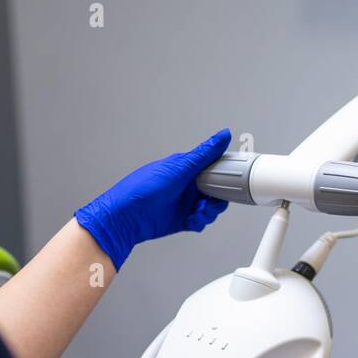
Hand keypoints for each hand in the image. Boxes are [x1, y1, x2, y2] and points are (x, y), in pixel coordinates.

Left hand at [74, 128, 231, 269]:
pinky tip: (191, 219)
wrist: (126, 217)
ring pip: (210, 207)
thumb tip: (222, 136)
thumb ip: (204, 154)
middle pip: (216, 190)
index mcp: (187, 168)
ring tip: (198, 211)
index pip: (215, 167)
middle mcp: (187, 185)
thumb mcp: (178, 167)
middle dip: (218, 196)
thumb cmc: (142, 188)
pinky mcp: (182, 219)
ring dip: (209, 211)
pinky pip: (200, 221)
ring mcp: (184, 203)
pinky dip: (200, 221)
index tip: (232, 178)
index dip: (225, 173)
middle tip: (210, 199)